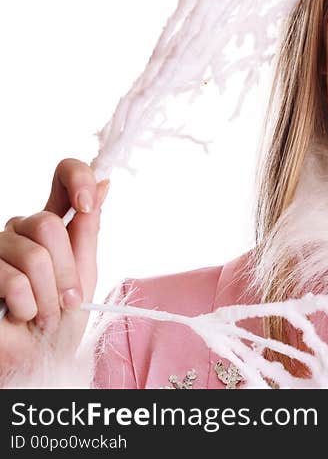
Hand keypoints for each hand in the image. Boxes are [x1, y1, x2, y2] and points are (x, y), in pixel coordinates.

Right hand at [0, 159, 109, 377]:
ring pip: (33, 255)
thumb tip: (105, 184)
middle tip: (66, 302)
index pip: (62, 178)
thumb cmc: (58, 323)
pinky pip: (12, 280)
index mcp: (49, 228)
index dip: (77, 178)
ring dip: (48, 296)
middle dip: (66, 272)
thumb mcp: (84, 275)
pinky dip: (27, 306)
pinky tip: (20, 316)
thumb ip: (88, 232)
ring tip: (43, 315)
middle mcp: (18, 232)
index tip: (88, 203)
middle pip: (48, 224)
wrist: (35, 359)